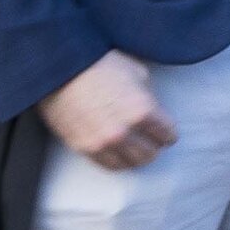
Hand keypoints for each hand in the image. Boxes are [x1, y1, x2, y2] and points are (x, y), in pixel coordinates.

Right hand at [40, 53, 175, 168]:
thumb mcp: (136, 72)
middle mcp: (125, 131)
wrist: (61, 69)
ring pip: (132, 164)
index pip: (167, 135)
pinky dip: (118, 160)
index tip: (165, 130)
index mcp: (142, 111)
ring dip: (136, 155)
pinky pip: (109, 166)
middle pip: (151, 153)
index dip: (168, 131)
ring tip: (134, 146)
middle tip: (150, 138)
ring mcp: (103, 142)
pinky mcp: (84, 148)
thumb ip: (149, 95)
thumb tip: (154, 109)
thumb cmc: (100, 64)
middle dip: (153, 144)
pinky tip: (119, 151)